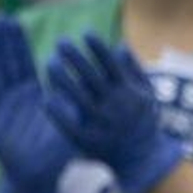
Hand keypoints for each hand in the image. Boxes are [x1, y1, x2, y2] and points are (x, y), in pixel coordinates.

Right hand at [0, 14, 74, 192]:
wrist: (40, 178)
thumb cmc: (57, 152)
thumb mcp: (71, 121)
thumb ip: (74, 100)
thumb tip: (91, 77)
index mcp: (32, 96)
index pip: (23, 63)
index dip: (17, 43)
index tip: (14, 19)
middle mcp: (14, 100)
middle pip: (6, 64)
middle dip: (1, 41)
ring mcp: (1, 110)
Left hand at [45, 33, 183, 192]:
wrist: (142, 160)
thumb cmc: (143, 121)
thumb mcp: (147, 94)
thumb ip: (134, 70)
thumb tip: (119, 46)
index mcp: (129, 92)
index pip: (111, 65)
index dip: (98, 48)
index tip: (85, 32)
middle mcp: (115, 106)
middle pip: (92, 77)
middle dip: (76, 57)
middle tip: (60, 41)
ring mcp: (101, 123)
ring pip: (78, 97)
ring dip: (62, 78)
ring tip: (49, 62)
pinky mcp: (88, 140)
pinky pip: (70, 124)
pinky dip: (58, 112)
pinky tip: (46, 97)